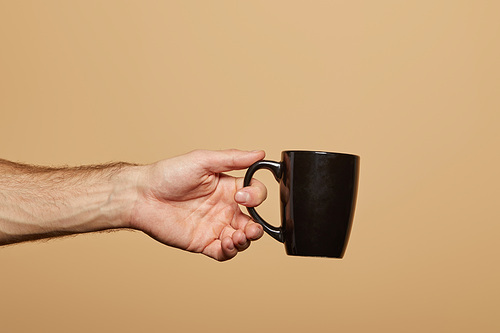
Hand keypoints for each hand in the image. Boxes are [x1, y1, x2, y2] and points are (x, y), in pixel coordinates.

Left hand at [130, 149, 266, 260]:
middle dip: (257, 227)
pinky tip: (227, 244)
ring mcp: (214, 226)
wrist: (142, 196)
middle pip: (252, 221)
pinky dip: (230, 252)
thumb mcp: (203, 160)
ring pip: (241, 239)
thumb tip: (259, 153)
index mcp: (227, 188)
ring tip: (238, 237)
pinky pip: (223, 252)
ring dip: (246, 241)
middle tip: (250, 228)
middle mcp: (224, 208)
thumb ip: (232, 158)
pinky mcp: (202, 242)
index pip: (254, 194)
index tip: (241, 198)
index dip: (255, 197)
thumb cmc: (168, 174)